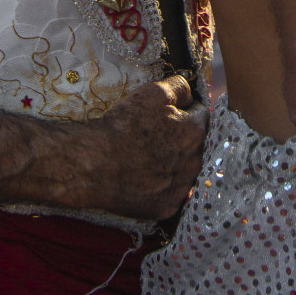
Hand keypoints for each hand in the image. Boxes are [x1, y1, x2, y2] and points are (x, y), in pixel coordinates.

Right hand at [80, 75, 208, 219]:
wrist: (95, 164)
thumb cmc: (124, 126)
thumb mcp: (152, 92)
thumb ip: (179, 87)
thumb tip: (189, 94)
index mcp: (195, 132)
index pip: (200, 115)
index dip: (181, 110)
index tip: (164, 114)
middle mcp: (194, 162)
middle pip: (194, 145)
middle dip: (180, 138)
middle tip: (153, 135)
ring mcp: (181, 188)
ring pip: (184, 170)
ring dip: (173, 162)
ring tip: (146, 157)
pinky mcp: (167, 207)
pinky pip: (170, 192)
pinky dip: (161, 185)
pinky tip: (143, 177)